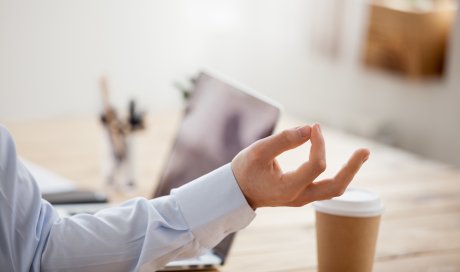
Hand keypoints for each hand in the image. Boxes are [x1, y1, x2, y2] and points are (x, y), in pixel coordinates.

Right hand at [231, 124, 369, 208]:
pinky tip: (344, 162)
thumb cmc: (244, 170)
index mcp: (288, 188)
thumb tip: (310, 129)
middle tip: (366, 150)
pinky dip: (336, 174)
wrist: (235, 191)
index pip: (316, 165)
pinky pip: (326, 187)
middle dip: (352, 168)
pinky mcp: (301, 195)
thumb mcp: (258, 151)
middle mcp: (299, 197)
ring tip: (362, 154)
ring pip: (333, 190)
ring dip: (348, 173)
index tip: (314, 128)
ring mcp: (301, 199)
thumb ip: (283, 140)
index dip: (319, 144)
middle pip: (335, 188)